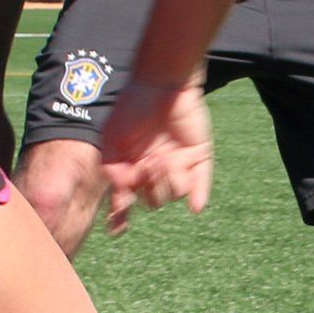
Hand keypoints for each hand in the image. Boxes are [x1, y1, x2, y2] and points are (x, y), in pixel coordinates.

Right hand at [98, 78, 213, 234]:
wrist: (160, 83)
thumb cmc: (131, 108)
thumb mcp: (112, 139)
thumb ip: (113, 169)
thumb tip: (121, 199)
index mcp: (133, 170)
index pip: (128, 200)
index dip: (121, 217)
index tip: (116, 228)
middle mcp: (155, 171)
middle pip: (153, 200)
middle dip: (149, 187)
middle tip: (148, 164)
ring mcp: (179, 165)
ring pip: (174, 193)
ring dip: (167, 181)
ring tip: (161, 160)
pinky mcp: (199, 156)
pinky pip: (201, 183)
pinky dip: (199, 195)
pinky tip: (196, 206)